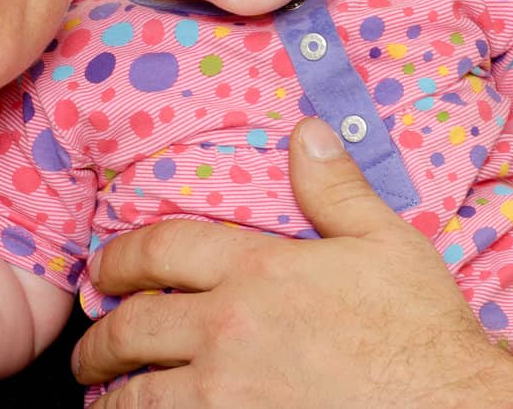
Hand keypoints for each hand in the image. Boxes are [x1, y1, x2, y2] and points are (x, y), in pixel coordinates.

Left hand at [73, 118, 512, 408]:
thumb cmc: (424, 331)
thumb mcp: (387, 242)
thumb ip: (335, 187)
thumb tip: (306, 130)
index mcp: (258, 271)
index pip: (160, 250)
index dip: (119, 258)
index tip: (103, 270)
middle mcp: (229, 330)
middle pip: (131, 329)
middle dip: (99, 341)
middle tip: (89, 350)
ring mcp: (227, 396)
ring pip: (137, 396)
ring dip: (112, 396)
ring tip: (105, 398)